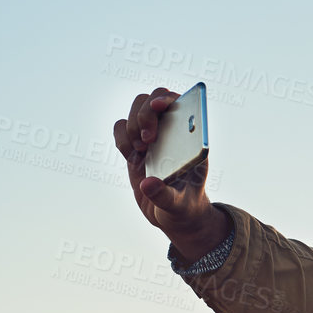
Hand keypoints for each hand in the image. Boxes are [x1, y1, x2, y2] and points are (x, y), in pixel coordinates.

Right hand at [113, 88, 229, 260]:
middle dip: (146, 113)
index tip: (159, 107)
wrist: (173, 215)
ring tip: (142, 150)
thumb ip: (164, 196)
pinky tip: (132, 157)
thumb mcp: (179, 205)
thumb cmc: (184, 206)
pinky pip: (121, 128)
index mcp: (191, 136)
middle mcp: (172, 130)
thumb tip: (147, 183)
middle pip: (153, 99)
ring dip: (133, 125)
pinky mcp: (135, 147)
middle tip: (148, 140)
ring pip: (136, 108)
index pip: (180, 102)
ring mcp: (153, 136)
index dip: (168, 98)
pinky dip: (122, 139)